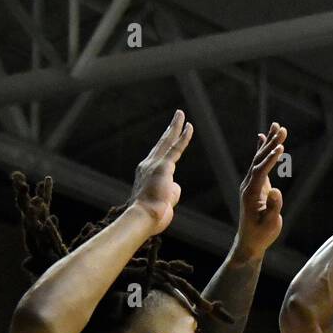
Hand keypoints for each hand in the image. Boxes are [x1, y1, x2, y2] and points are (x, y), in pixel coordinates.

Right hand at [129, 110, 193, 233]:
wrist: (143, 218)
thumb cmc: (151, 216)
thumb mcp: (162, 203)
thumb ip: (170, 192)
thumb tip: (175, 186)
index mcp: (145, 175)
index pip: (158, 157)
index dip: (165, 146)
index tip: (169, 136)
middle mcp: (147, 166)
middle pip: (161, 144)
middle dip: (170, 130)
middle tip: (177, 117)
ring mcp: (154, 165)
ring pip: (168, 142)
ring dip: (175, 127)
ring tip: (181, 114)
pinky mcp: (163, 167)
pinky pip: (175, 149)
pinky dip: (183, 138)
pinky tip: (189, 126)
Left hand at [232, 123, 287, 258]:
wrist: (250, 241)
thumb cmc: (261, 234)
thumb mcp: (270, 224)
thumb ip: (273, 208)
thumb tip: (276, 191)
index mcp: (251, 193)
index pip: (261, 171)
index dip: (270, 160)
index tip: (280, 148)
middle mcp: (248, 185)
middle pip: (259, 160)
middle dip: (271, 143)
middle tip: (281, 128)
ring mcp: (251, 184)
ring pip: (259, 159)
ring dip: (269, 142)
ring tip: (277, 126)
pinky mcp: (256, 185)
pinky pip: (259, 164)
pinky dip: (262, 150)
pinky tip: (263, 138)